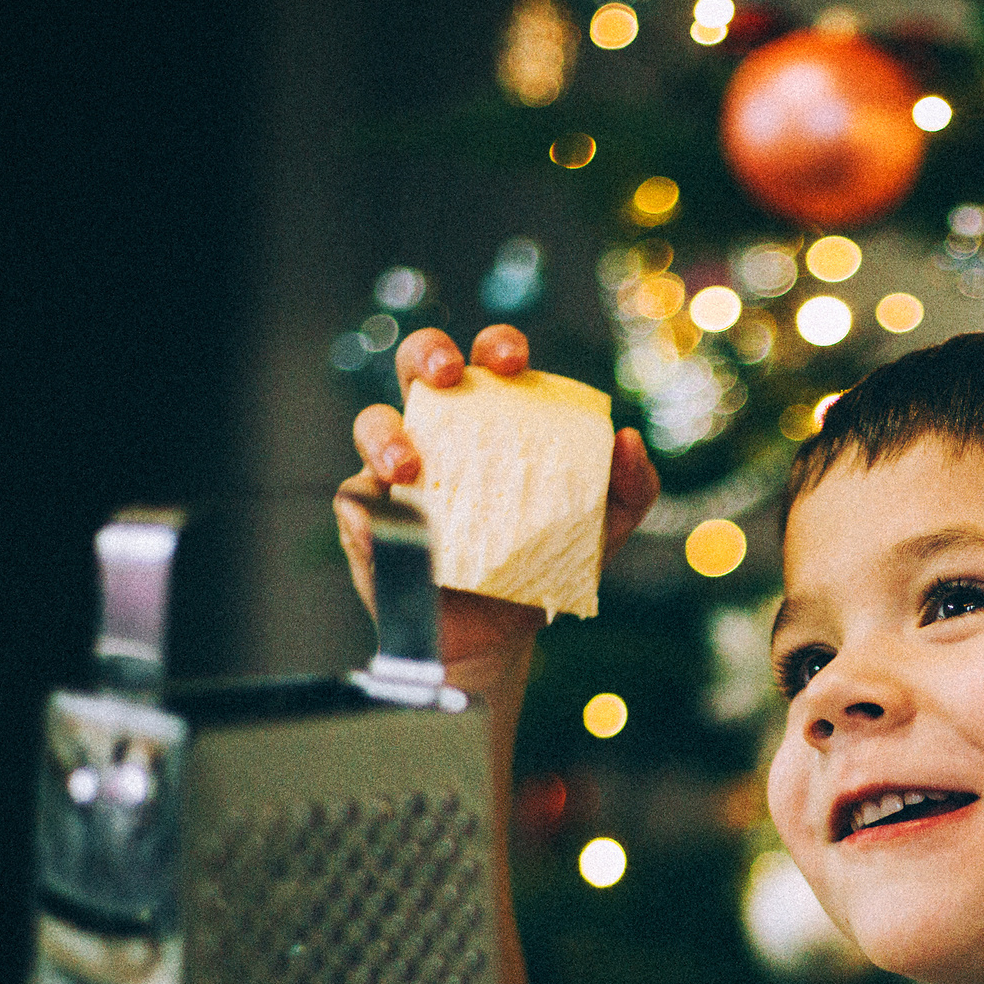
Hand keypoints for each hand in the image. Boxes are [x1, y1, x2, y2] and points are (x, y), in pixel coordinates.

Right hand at [333, 325, 660, 668]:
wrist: (501, 637)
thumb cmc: (546, 566)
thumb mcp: (601, 532)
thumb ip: (630, 489)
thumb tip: (629, 439)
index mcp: (494, 420)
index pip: (489, 364)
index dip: (497, 347)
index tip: (513, 363)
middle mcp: (440, 432)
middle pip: (418, 367)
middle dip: (428, 353)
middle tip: (448, 375)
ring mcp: (394, 472)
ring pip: (372, 424)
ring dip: (385, 435)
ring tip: (409, 468)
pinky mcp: (367, 520)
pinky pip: (354, 505)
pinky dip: (362, 513)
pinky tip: (379, 528)